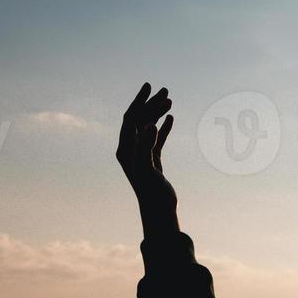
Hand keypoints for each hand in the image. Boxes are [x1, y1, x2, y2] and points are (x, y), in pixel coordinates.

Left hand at [116, 83, 179, 236]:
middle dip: (151, 103)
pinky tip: (171, 118)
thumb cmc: (151, 192)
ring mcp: (142, 154)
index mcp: (125, 149)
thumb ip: (146, 146)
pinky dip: (163, 127)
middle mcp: (131, 149)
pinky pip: (157, 139)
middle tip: (165, 90)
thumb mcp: (147, 168)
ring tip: (170, 100)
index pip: (130, 118)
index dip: (139, 101)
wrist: (159, 210)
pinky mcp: (152, 160)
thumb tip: (150, 125)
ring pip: (149, 127)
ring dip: (158, 113)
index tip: (149, 87)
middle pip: (139, 120)